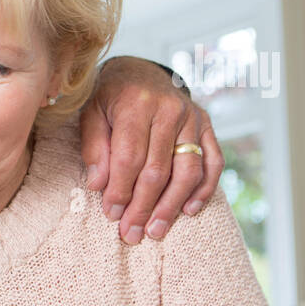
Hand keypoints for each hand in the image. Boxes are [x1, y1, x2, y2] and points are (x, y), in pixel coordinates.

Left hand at [80, 56, 224, 243]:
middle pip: (158, 169)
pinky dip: (203, 189)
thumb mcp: (91, 113)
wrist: (141, 71)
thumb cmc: (111, 97)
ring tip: (156, 231)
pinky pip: (213, 162)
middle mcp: (169, 109)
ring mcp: (193, 117)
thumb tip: (98, 184)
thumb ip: (93, 146)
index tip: (111, 214)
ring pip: (188, 170)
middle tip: (131, 234)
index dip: (120, 190)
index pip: (129, 157)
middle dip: (143, 206)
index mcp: (136, 103)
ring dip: (171, 205)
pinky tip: (189, 211)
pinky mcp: (207, 125)